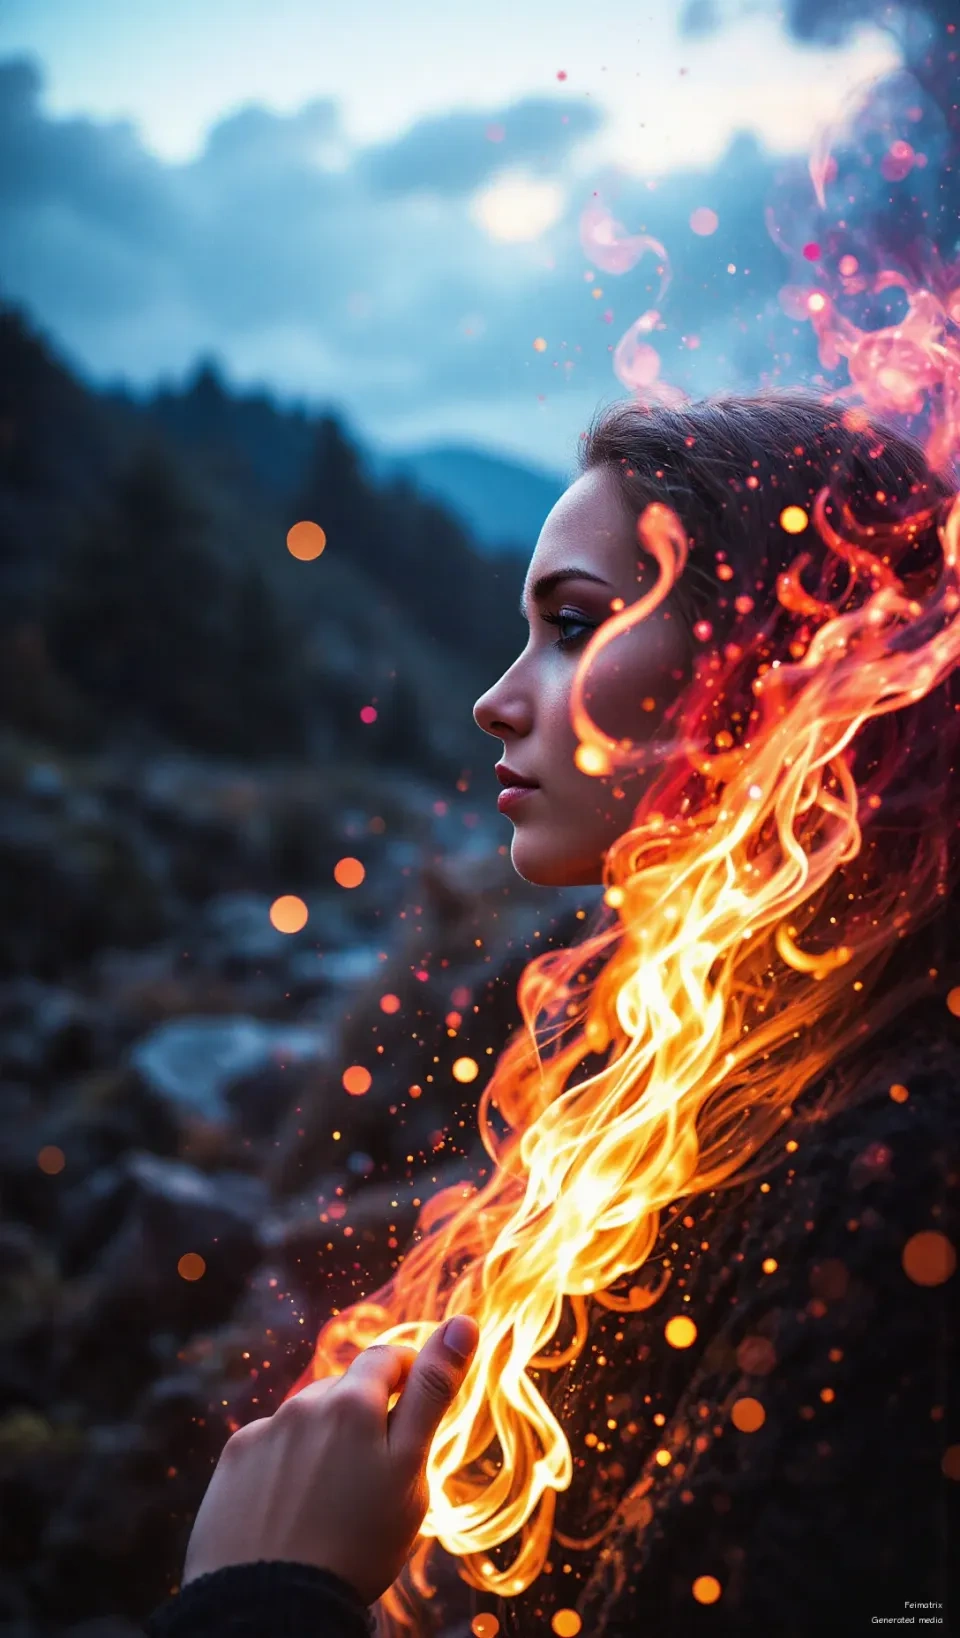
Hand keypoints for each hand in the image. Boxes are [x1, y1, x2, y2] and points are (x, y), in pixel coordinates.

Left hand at [181, 1313, 479, 1606]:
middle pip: (346, 1392)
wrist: (269, 1605)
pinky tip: (290, 1510)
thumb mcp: (409, 1469)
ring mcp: (264, 1431)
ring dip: (323, 1442)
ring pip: (307, 1421)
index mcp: (352, 1402)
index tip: (412, 1415)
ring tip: (329, 1502)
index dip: (408, 1379)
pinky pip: (270, 1447)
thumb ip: (433, 1391)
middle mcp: (303, 1404)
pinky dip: (284, 1467)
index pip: (388, 1358)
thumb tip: (464, 1322)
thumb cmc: (357, 1544)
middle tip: (373, 1478)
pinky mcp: (234, 1460)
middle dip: (364, 1417)